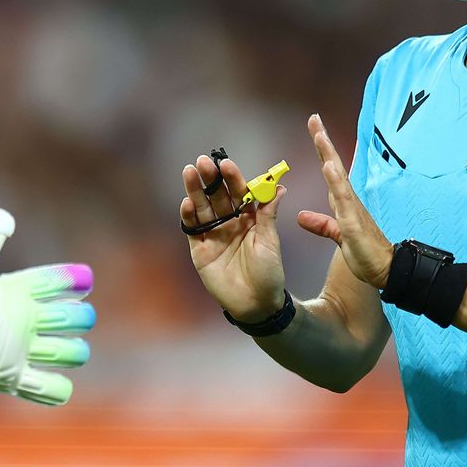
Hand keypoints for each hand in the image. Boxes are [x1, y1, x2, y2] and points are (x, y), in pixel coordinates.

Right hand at [0, 207, 95, 405]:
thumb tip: (4, 217)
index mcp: (20, 289)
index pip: (63, 280)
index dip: (78, 280)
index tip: (84, 282)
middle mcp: (28, 320)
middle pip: (76, 318)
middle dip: (83, 318)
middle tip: (80, 319)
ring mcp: (22, 351)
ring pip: (71, 353)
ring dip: (76, 351)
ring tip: (74, 349)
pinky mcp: (11, 378)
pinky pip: (48, 389)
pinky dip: (58, 389)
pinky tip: (60, 384)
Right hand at [180, 153, 286, 321]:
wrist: (257, 305)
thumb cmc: (269, 273)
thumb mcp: (270, 241)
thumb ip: (268, 214)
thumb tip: (279, 185)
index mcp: (249, 218)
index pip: (239, 192)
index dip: (233, 178)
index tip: (226, 164)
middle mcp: (229, 222)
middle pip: (217, 196)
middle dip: (210, 179)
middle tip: (203, 161)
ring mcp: (213, 235)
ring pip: (202, 208)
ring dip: (195, 190)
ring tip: (189, 172)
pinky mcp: (199, 250)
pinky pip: (193, 230)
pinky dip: (189, 216)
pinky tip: (187, 202)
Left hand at [296, 114, 393, 288]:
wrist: (385, 269)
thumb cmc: (366, 251)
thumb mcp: (337, 235)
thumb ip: (321, 224)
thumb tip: (301, 216)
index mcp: (343, 201)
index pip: (329, 170)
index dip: (321, 150)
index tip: (315, 129)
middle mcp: (348, 199)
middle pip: (333, 164)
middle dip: (323, 141)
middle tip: (314, 119)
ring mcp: (352, 208)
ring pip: (338, 176)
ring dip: (328, 155)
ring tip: (319, 135)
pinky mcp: (353, 221)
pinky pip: (342, 198)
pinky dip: (335, 181)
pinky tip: (329, 167)